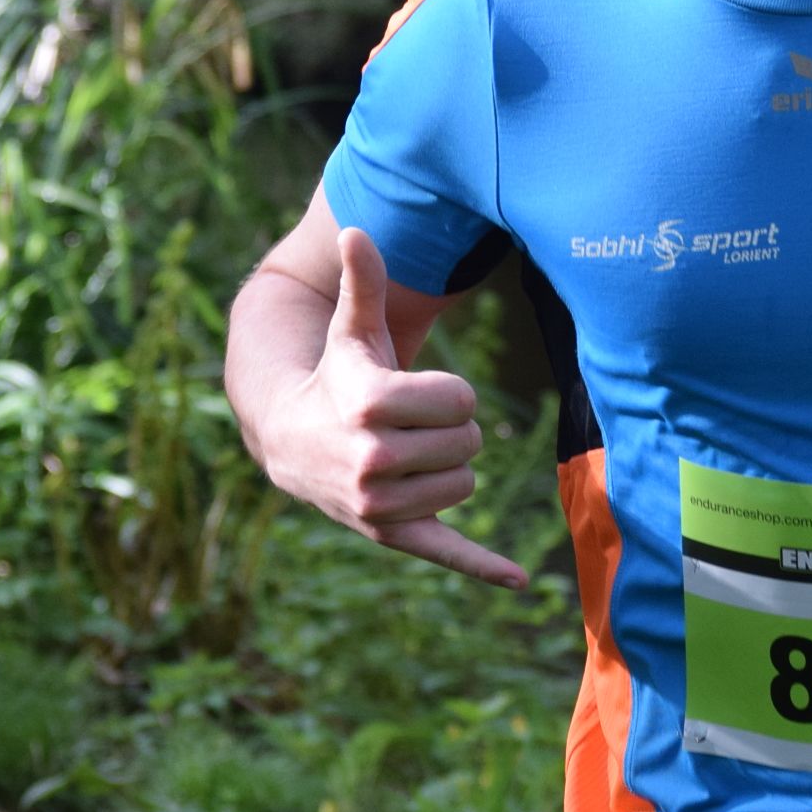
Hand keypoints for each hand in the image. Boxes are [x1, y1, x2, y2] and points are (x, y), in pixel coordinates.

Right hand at [259, 226, 527, 587]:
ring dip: (449, 468)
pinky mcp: (391, 536)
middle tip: (411, 425)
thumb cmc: (338, 376)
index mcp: (370, 406)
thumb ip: (363, 282)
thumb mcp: (350, 331)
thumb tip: (357, 230)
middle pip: (469, 443)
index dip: (448, 392)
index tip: (414, 392)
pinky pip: (446, 552)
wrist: (293, 441)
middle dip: (450, 430)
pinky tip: (519, 581)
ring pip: (466, 484)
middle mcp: (370, 461)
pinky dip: (482, 566)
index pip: (461, 399)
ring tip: (407, 455)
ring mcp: (378, 505)